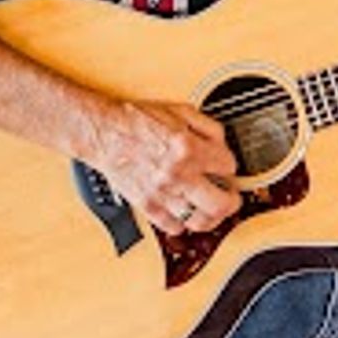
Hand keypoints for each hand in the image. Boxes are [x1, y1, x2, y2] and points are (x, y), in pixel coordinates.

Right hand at [92, 99, 241, 236]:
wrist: (104, 133)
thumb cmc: (137, 121)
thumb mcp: (180, 110)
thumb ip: (208, 126)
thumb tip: (223, 144)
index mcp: (188, 148)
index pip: (228, 166)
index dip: (230, 165)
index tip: (225, 167)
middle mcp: (178, 174)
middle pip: (221, 204)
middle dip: (232, 201)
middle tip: (232, 197)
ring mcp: (162, 194)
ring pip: (200, 221)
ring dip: (212, 217)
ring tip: (213, 211)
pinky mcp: (148, 206)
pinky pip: (174, 227)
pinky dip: (184, 224)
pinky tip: (185, 213)